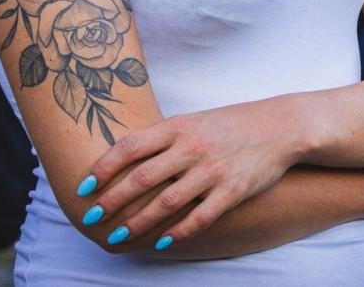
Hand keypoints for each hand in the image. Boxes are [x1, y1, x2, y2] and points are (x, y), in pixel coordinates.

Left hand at [79, 99, 300, 245]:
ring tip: (118, 236)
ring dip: (138, 222)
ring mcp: (212, 170)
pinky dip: (178, 232)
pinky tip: (162, 242)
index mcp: (178, 126)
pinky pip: (199, 218)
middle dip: (113, 200)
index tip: (83, 186)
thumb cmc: (230, 124)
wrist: (280, 126)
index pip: (130, 146)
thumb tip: (123, 157)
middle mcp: (192, 147)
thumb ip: (162, 138)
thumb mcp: (193, 121)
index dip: (103, 167)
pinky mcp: (232, 191)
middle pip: (142, 178)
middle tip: (92, 217)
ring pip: (166, 202)